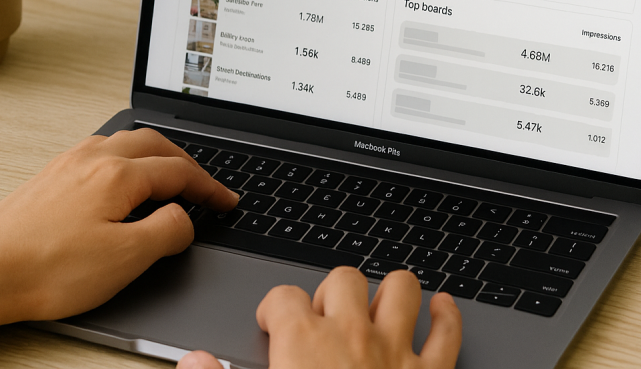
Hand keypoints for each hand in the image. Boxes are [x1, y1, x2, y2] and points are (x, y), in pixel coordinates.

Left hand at [0, 127, 239, 320]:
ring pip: (124, 141)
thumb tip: (184, 218)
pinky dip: (125, 157)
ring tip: (168, 173)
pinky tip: (120, 177)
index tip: (226, 202)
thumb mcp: (127, 258)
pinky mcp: (49, 177)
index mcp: (118, 175)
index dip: (210, 187)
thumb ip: (168, 231)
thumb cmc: (49, 269)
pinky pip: (99, 151)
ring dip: (155, 154)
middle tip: (204, 183)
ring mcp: (68, 164)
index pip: (179, 172)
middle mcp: (93, 159)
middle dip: (187, 161)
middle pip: (155, 144)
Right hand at [177, 267, 461, 368]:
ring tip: (377, 307)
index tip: (273, 324)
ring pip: (402, 288)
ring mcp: (396, 351)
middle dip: (331, 294)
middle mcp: (353, 336)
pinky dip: (447, 316)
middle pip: (343, 279)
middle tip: (323, 320)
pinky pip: (447, 331)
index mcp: (304, 345)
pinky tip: (442, 309)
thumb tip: (193, 362)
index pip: (283, 297)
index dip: (274, 308)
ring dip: (390, 293)